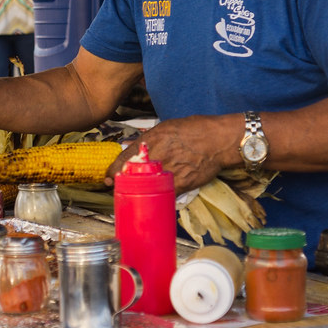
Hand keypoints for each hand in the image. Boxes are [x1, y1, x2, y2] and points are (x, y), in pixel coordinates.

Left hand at [105, 115, 236, 192]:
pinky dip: (158, 198)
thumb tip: (136, 147)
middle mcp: (158, 154)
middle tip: (115, 188)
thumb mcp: (168, 126)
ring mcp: (169, 169)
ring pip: (146, 186)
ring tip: (132, 195)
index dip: (114, 169)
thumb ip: (151, 138)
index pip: (126, 156)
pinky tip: (153, 200)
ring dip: (137, 192)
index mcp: (153, 138)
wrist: (220, 139)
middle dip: (122, 182)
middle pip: (132, 173)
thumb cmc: (195, 129)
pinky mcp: (182, 183)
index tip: (108, 177)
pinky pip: (165, 194)